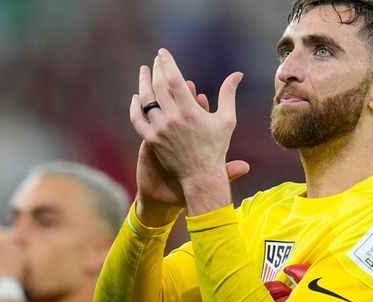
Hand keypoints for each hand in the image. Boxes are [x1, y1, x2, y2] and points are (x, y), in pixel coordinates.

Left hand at [130, 49, 245, 217]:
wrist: (201, 176)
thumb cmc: (216, 148)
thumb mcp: (226, 119)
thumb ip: (228, 94)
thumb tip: (237, 74)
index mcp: (190, 111)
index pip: (174, 79)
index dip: (167, 63)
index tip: (163, 53)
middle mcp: (172, 118)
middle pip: (158, 86)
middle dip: (156, 70)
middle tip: (156, 61)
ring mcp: (159, 130)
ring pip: (146, 100)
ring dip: (144, 83)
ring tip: (144, 72)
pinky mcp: (151, 140)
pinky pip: (138, 119)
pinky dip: (135, 106)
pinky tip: (136, 97)